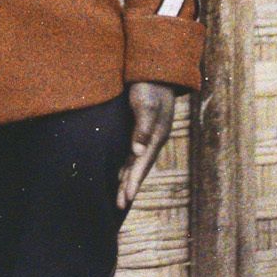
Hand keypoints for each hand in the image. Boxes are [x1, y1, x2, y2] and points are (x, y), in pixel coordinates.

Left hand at [118, 80, 177, 210]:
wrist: (155, 70)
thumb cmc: (149, 86)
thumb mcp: (146, 105)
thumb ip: (142, 128)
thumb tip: (138, 152)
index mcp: (157, 136)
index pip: (143, 164)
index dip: (134, 182)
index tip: (126, 198)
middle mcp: (153, 140)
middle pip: (140, 168)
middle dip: (130, 187)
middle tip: (119, 205)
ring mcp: (148, 136)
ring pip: (136, 163)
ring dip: (127, 179)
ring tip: (119, 197)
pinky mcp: (141, 130)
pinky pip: (133, 154)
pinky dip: (126, 166)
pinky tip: (120, 174)